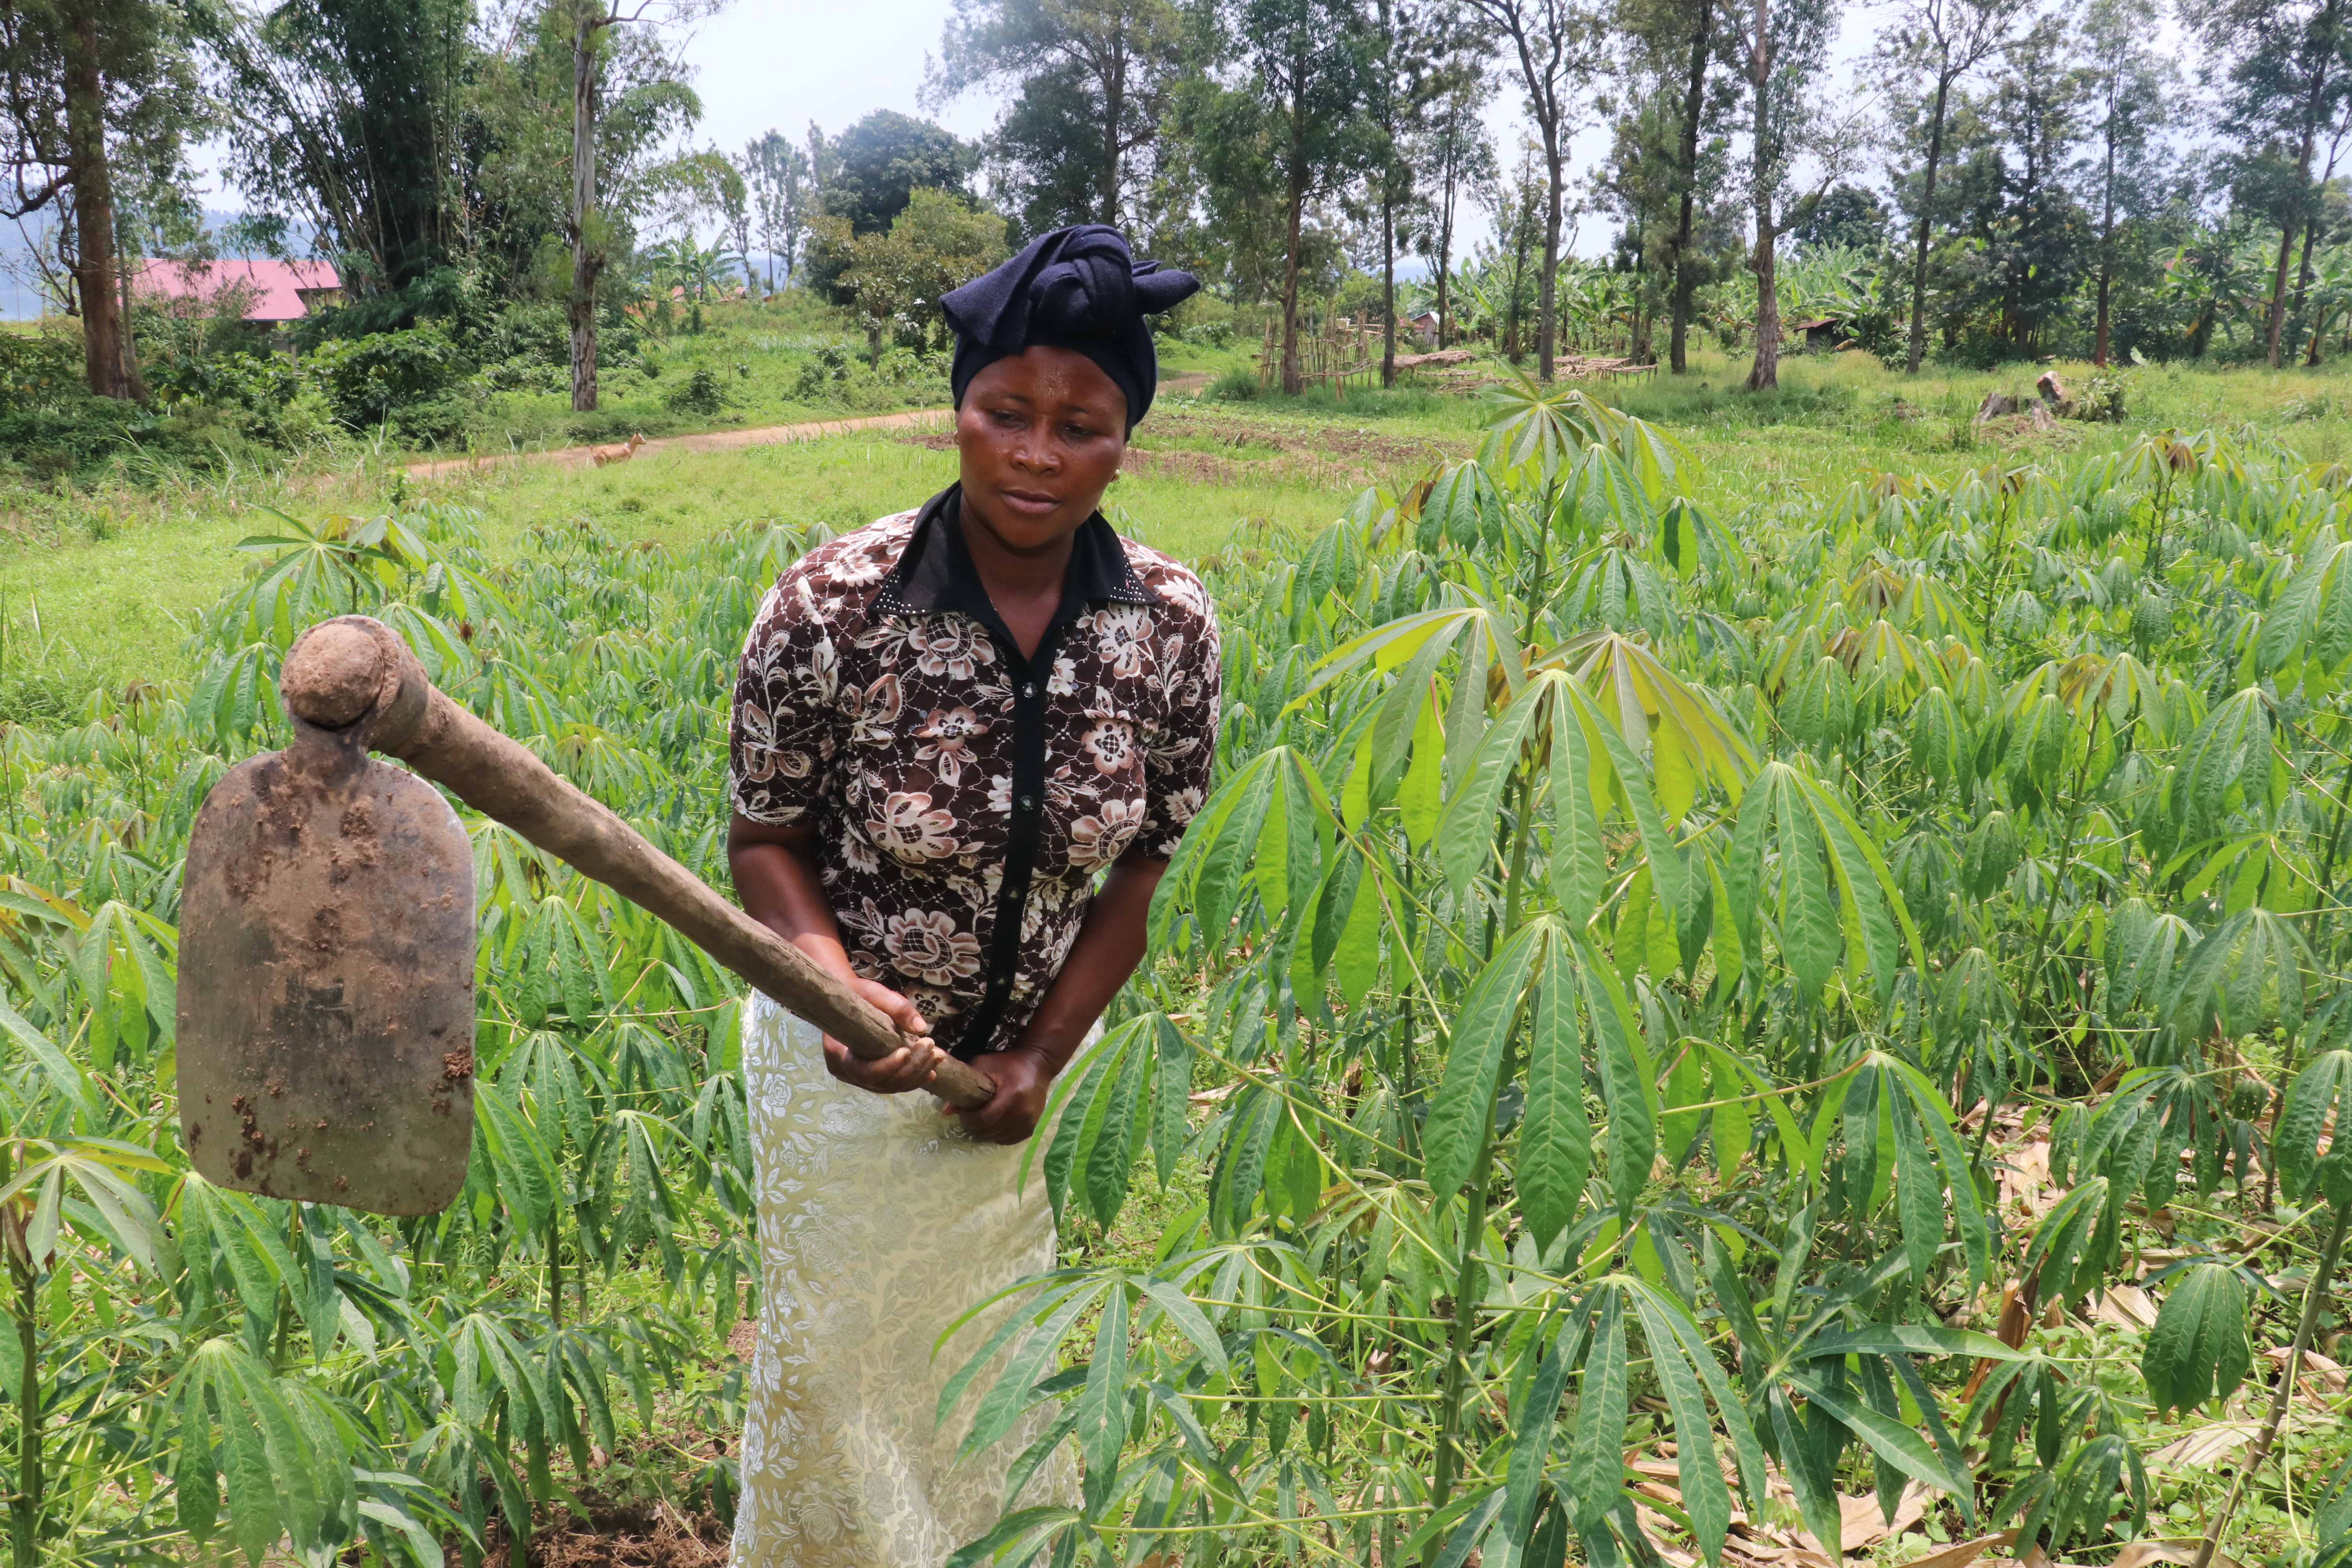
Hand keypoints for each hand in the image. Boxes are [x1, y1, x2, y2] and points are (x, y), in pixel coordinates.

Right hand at [821, 976, 942, 1094]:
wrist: (844, 1003)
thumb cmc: (855, 995)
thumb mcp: (872, 992)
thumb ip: (896, 1007)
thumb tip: (920, 1028)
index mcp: (837, 1052)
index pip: (864, 1072)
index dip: (888, 1066)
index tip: (907, 1050)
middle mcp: (845, 1071)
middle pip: (883, 1082)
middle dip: (912, 1068)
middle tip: (930, 1046)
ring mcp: (858, 1077)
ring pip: (891, 1086)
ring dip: (917, 1073)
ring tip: (937, 1055)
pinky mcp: (871, 1076)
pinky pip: (893, 1083)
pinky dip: (913, 1078)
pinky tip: (931, 1069)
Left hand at [948, 1047, 1053, 1143]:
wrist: (1037, 1065)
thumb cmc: (1007, 1064)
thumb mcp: (983, 1066)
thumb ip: (964, 1085)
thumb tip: (945, 1111)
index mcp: (1012, 1095)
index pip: (984, 1120)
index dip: (969, 1120)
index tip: (963, 1113)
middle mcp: (1023, 1112)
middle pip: (989, 1131)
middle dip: (975, 1126)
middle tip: (971, 1115)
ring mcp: (1030, 1121)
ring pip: (998, 1138)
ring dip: (985, 1131)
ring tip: (982, 1118)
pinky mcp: (1032, 1127)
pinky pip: (1008, 1140)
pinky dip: (998, 1135)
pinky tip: (994, 1123)